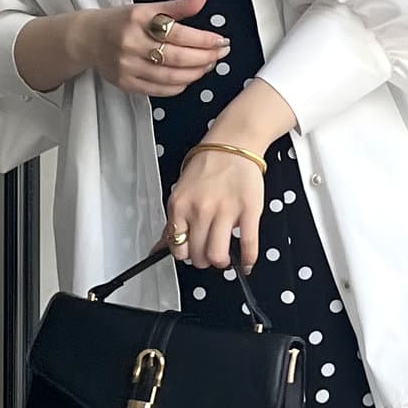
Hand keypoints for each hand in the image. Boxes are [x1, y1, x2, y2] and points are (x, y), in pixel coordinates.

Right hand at [77, 0, 229, 96]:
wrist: (88, 38)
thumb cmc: (121, 21)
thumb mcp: (147, 8)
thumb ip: (178, 6)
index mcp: (137, 19)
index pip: (177, 32)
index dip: (203, 39)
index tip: (220, 40)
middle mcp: (131, 43)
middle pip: (176, 57)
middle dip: (204, 57)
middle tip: (220, 53)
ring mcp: (127, 66)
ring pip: (169, 76)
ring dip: (195, 73)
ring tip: (208, 65)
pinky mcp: (125, 83)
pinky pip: (159, 89)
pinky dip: (178, 85)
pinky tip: (189, 78)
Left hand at [160, 143, 264, 273]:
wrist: (233, 145)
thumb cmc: (207, 169)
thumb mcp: (181, 194)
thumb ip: (173, 223)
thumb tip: (159, 249)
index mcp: (180, 206)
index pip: (177, 248)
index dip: (186, 255)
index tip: (191, 254)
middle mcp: (201, 210)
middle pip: (198, 255)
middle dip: (203, 261)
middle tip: (208, 254)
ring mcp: (225, 211)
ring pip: (218, 255)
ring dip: (221, 262)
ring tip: (224, 257)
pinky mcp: (248, 211)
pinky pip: (248, 245)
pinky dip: (247, 260)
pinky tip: (246, 262)